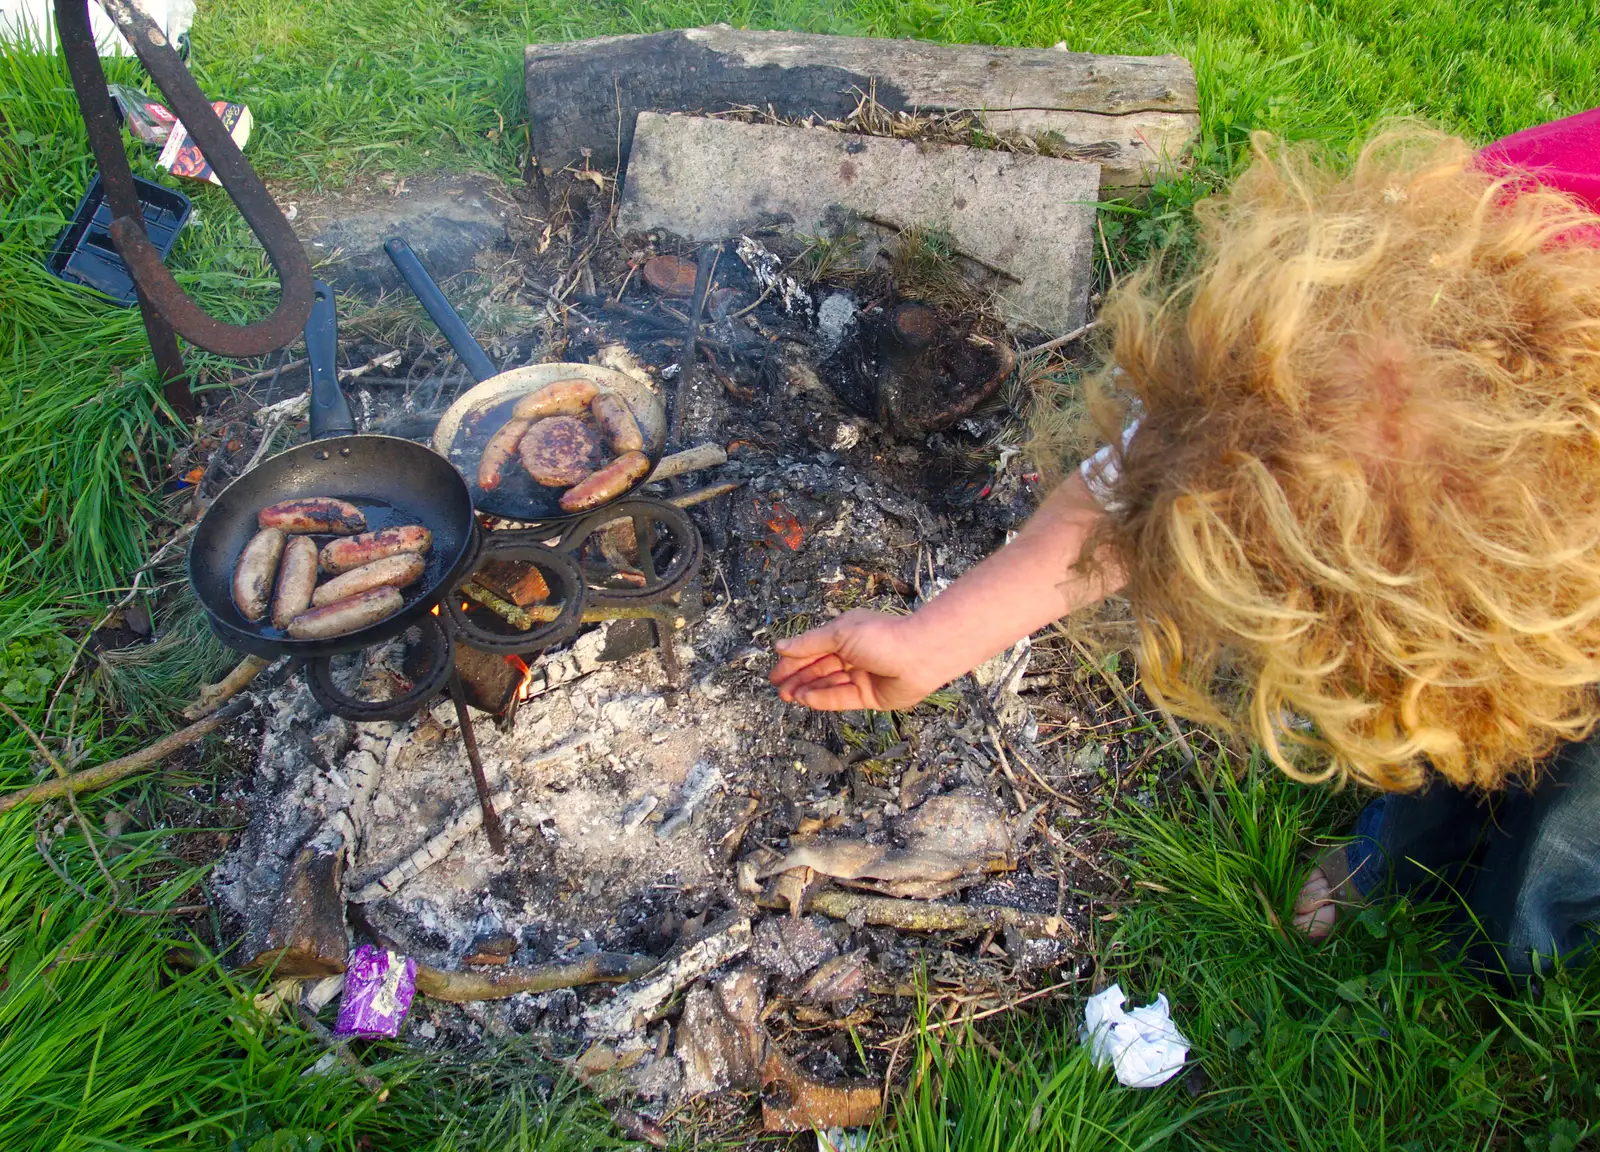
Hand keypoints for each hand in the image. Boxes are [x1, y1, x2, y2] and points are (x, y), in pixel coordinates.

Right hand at [769, 610, 937, 710]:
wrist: (919, 655)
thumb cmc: (881, 636)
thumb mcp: (839, 633)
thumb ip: (809, 644)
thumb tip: (781, 646)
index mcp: (846, 635)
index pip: (813, 650)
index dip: (793, 661)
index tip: (775, 674)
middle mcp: (853, 655)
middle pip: (819, 669)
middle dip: (798, 679)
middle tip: (779, 690)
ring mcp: (861, 677)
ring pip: (828, 685)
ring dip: (808, 690)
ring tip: (789, 696)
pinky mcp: (869, 696)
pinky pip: (842, 698)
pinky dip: (823, 698)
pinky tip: (806, 699)